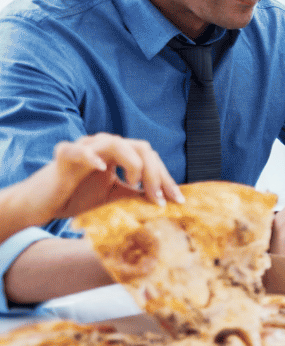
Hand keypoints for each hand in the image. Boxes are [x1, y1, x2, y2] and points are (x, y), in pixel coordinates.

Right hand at [0, 134, 182, 232]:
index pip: (152, 159)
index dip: (166, 179)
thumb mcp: (115, 196)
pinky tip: (102, 169)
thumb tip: (166, 201)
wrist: (45, 203)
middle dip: (156, 174)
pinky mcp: (64, 155)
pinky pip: (79, 150)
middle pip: (141, 148)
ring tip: (136, 184)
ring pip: (117, 143)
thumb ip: (137, 194)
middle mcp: (106, 145)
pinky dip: (92, 156)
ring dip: (132, 163)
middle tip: (160, 199)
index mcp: (121, 153)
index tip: (178, 201)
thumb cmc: (79, 196)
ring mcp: (86, 147)